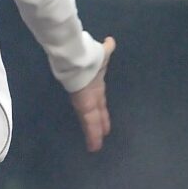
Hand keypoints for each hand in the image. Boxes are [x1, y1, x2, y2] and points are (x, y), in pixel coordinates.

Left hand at [69, 35, 115, 152]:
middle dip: (99, 124)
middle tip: (102, 135)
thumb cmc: (90, 56)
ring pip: (92, 122)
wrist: (77, 57)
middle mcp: (90, 95)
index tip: (104, 118)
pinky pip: (90, 124)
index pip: (99, 101)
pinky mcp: (83, 106)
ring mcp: (86, 102)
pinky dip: (93, 135)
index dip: (101, 110)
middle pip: (95, 113)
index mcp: (95, 85)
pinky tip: (94, 146)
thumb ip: (105, 49)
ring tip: (95, 147)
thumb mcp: (101, 54)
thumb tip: (110, 41)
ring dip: (94, 134)